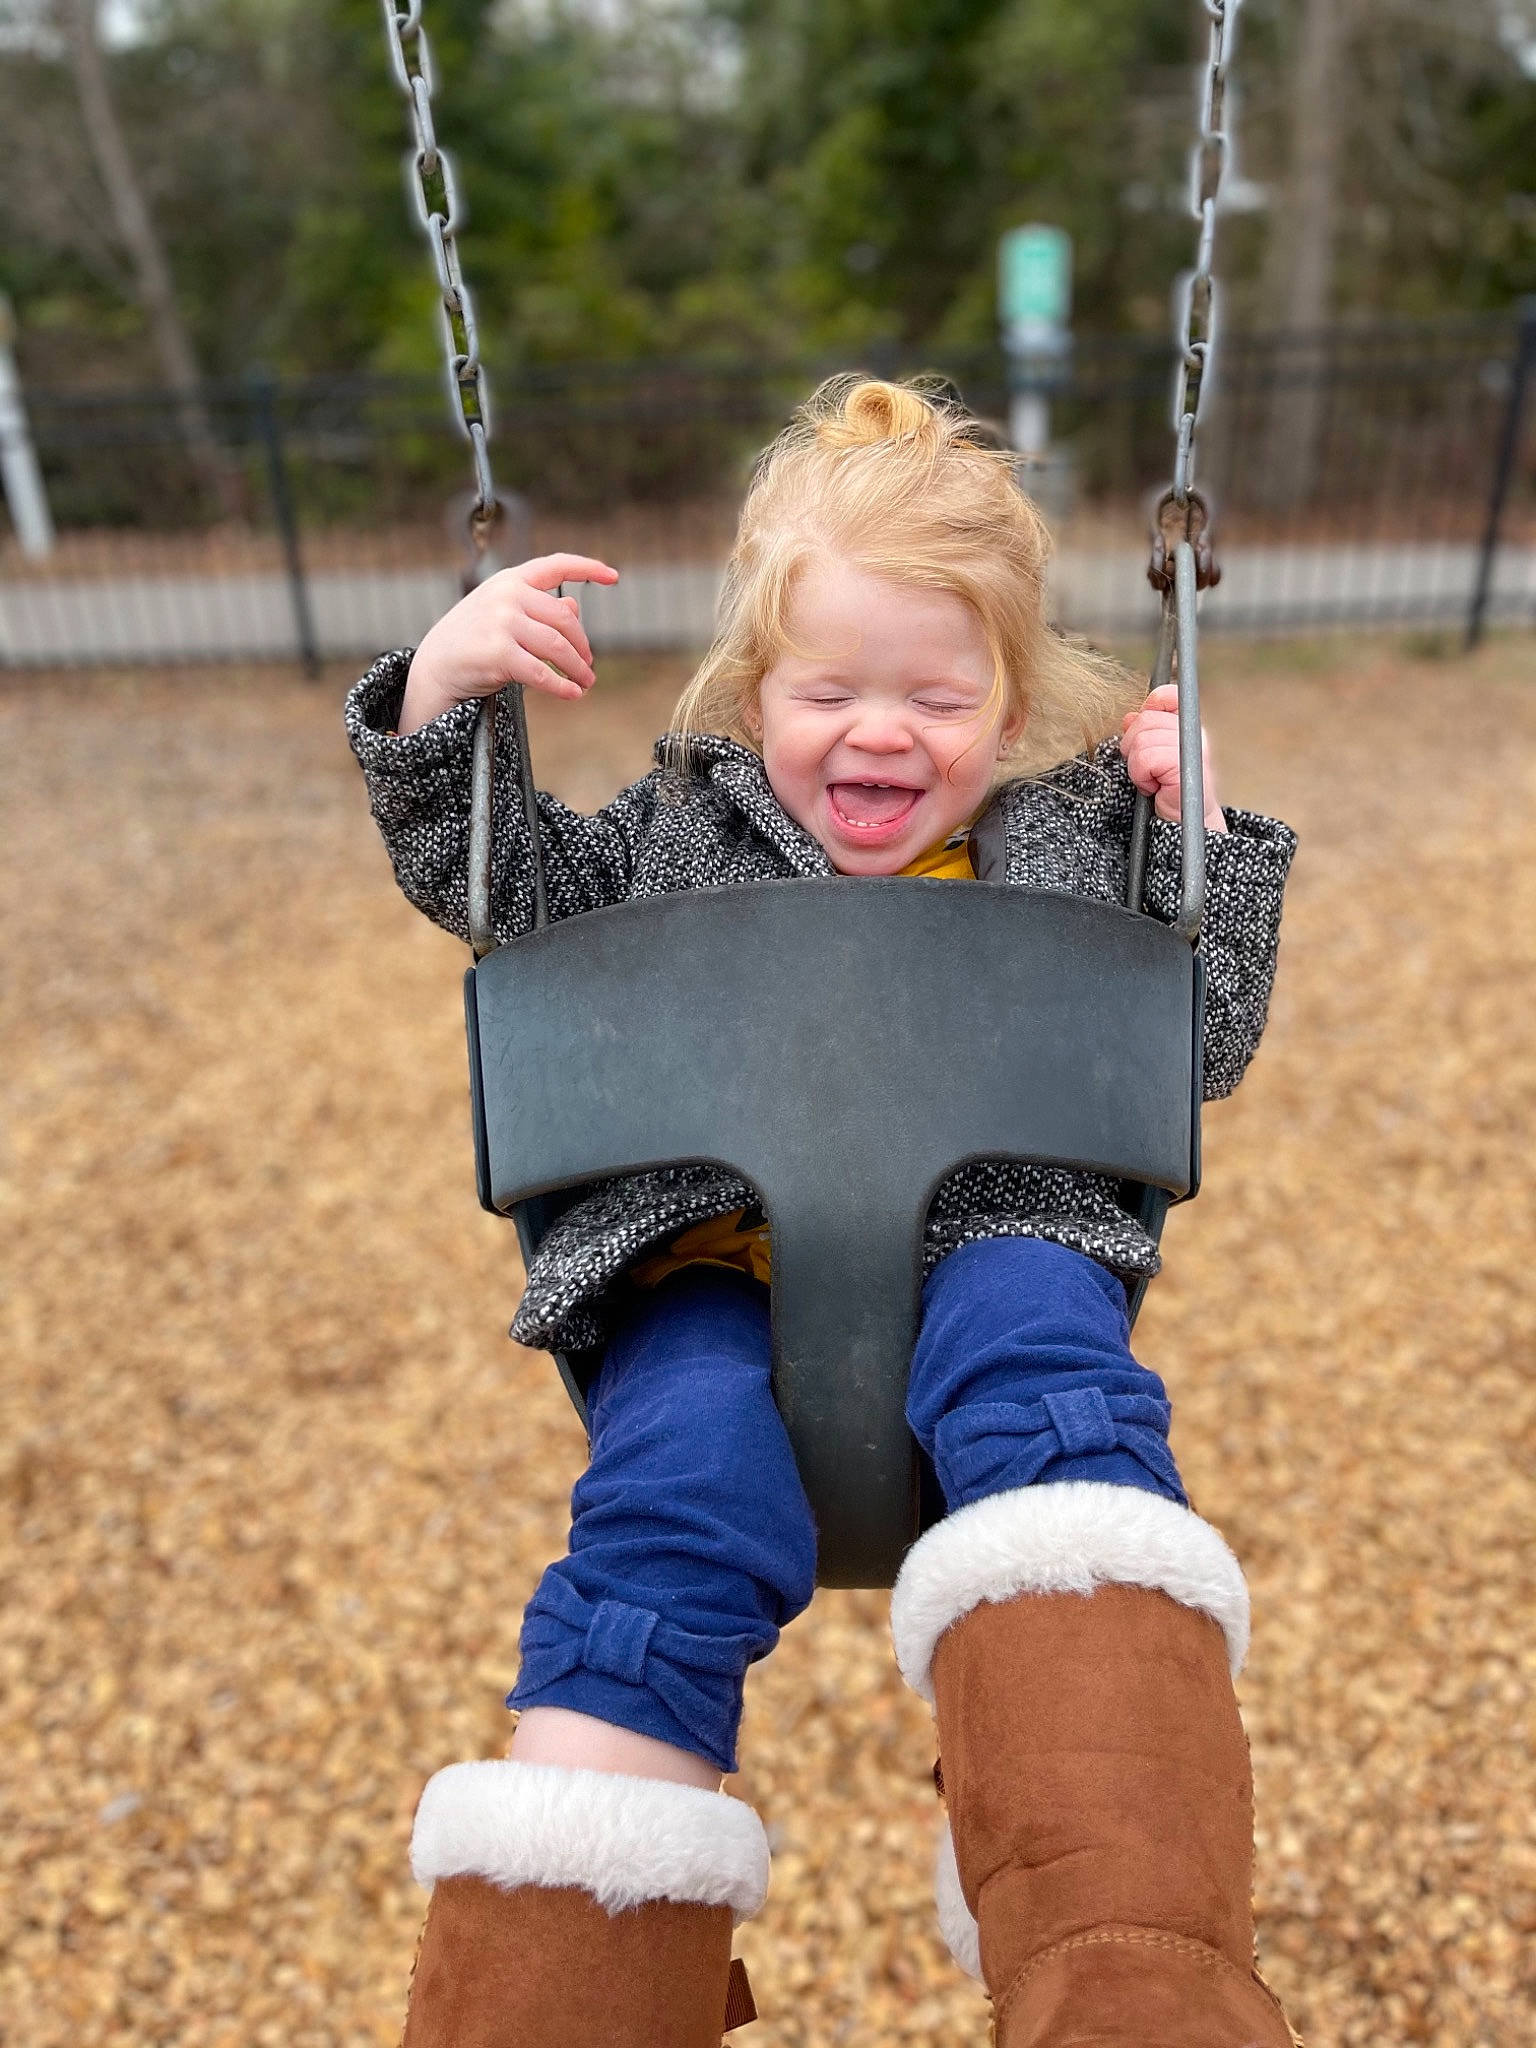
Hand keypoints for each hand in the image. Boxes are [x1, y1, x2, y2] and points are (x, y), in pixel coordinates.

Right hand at [398, 554, 618, 734]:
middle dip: (582, 646)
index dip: (587, 568)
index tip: (613, 576)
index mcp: (510, 580)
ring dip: (577, 668)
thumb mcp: (504, 613)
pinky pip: (542, 673)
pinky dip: (562, 685)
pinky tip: (573, 694)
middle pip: (564, 620)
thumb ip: (538, 608)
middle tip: (589, 665)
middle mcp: (507, 595)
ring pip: (557, 647)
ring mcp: (501, 622)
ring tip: (586, 682)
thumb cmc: (474, 639)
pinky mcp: (498, 653)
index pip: (555, 566)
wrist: (436, 665)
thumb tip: (574, 607)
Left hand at [1119, 683, 1225, 832]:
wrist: (1182, 824)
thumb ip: (1143, 734)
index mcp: (1187, 726)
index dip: (1150, 706)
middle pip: (1145, 719)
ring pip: (1142, 740)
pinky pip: (1146, 758)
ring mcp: (1193, 749)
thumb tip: (1129, 717)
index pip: (1167, 696)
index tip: (1142, 733)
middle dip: (1134, 746)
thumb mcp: (1150, 758)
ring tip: (1152, 781)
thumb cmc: (1167, 792)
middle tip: (1146, 770)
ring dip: (1137, 766)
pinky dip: (1142, 775)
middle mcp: (1194, 733)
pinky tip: (1154, 787)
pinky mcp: (1186, 766)